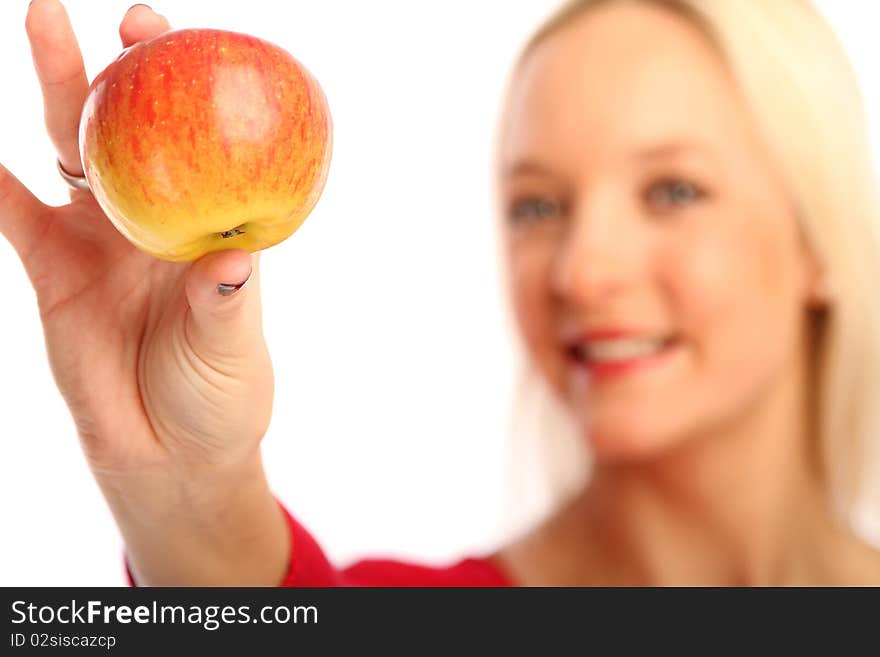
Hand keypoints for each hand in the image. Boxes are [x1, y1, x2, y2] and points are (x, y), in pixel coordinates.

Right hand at [1, 1, 274, 487]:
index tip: (179, 42)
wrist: (169, 451)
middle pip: (133, 131)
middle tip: (112, 16)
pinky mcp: (51, 266)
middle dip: (121, 69)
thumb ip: (225, 305)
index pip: (203, 145)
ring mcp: (99, 237)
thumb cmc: (219, 396)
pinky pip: (9, 208)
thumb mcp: (230, 350)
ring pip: (70, 150)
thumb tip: (234, 261)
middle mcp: (153, 218)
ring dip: (58, 89)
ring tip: (45, 21)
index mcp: (206, 225)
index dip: (192, 90)